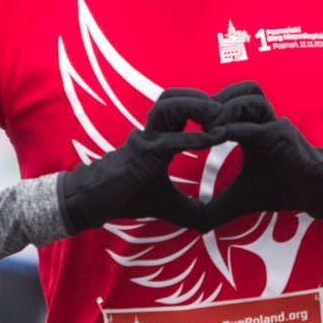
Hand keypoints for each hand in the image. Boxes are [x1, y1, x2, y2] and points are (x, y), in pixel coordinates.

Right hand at [60, 89, 227, 233]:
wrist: (96, 204)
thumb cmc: (129, 198)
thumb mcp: (168, 206)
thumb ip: (190, 209)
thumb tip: (210, 225)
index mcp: (158, 138)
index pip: (181, 110)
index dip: (203, 108)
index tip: (227, 118)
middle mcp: (151, 133)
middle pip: (173, 97)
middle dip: (200, 97)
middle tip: (226, 108)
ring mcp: (145, 139)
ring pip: (168, 106)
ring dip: (197, 106)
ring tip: (220, 114)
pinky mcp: (142, 153)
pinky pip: (171, 139)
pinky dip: (195, 136)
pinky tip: (216, 138)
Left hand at [199, 81, 322, 230]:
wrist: (315, 194)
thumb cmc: (281, 189)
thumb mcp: (242, 199)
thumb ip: (218, 207)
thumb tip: (197, 226)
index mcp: (249, 129)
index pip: (225, 105)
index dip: (204, 110)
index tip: (181, 126)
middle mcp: (263, 122)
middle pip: (238, 91)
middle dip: (213, 100)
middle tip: (191, 119)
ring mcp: (275, 125)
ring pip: (250, 98)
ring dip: (225, 109)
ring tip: (205, 127)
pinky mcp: (284, 136)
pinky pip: (257, 125)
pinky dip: (235, 128)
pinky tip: (216, 137)